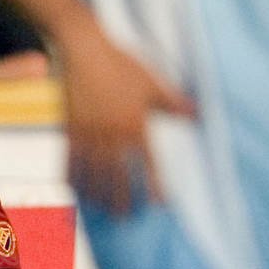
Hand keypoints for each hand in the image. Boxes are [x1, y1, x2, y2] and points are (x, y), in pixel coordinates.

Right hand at [59, 33, 196, 214]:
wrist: (83, 49)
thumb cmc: (121, 63)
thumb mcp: (152, 82)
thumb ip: (173, 103)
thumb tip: (198, 115)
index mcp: (135, 125)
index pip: (149, 164)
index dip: (155, 185)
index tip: (160, 204)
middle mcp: (112, 134)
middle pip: (119, 175)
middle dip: (123, 198)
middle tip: (126, 219)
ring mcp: (89, 133)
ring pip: (94, 172)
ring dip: (99, 194)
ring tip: (103, 211)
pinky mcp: (69, 127)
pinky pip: (70, 158)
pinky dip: (73, 175)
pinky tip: (75, 189)